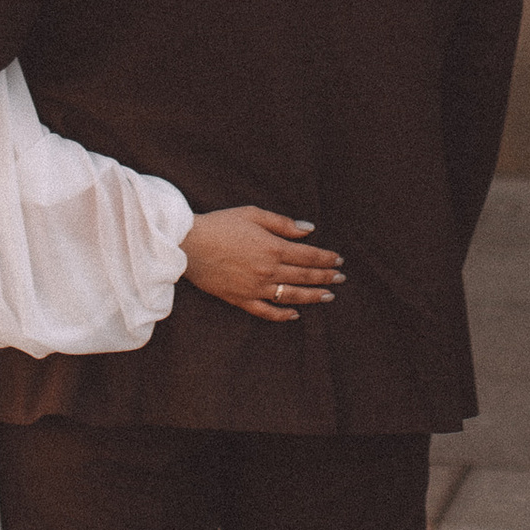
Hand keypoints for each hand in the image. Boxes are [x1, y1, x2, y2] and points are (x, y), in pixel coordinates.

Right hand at [181, 208, 342, 323]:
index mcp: (273, 248)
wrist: (188, 244)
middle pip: (304, 276)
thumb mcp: (253, 214)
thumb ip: (282, 223)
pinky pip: (266, 312)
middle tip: (341, 278)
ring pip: (291, 296)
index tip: (339, 260)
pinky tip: (294, 314)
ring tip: (328, 296)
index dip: (326, 258)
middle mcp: (269, 271)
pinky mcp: (241, 299)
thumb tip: (309, 229)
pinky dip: (282, 315)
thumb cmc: (220, 224)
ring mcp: (256, 288)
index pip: (309, 256)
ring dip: (313, 296)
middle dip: (326, 277)